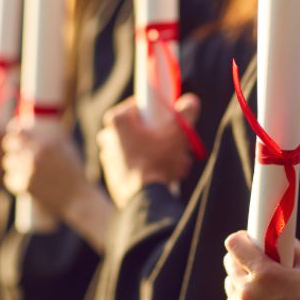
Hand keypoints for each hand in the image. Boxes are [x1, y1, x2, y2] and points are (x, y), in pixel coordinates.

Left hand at [2, 122, 87, 214]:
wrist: (76, 197)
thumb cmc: (72, 169)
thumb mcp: (66, 146)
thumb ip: (49, 133)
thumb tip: (29, 122)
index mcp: (46, 143)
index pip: (19, 130)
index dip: (16, 131)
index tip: (16, 134)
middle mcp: (35, 156)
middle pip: (9, 143)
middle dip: (13, 146)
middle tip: (18, 151)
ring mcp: (28, 172)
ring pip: (8, 161)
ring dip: (14, 163)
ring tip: (26, 168)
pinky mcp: (24, 186)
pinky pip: (9, 177)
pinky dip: (15, 178)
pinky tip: (27, 179)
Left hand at [97, 94, 200, 208]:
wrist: (145, 199)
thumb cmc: (158, 162)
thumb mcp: (179, 134)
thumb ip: (187, 113)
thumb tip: (191, 101)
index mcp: (118, 120)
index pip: (140, 104)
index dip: (159, 111)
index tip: (170, 119)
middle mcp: (108, 136)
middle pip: (141, 127)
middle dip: (161, 136)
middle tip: (177, 144)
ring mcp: (108, 156)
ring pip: (139, 146)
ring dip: (158, 152)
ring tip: (177, 163)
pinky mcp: (112, 174)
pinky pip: (133, 163)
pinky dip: (148, 165)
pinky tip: (166, 174)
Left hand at [224, 231, 299, 299]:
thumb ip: (291, 247)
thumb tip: (278, 235)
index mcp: (265, 274)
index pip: (234, 244)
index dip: (243, 239)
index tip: (249, 240)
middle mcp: (248, 293)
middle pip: (229, 264)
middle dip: (242, 260)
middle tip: (258, 262)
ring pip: (230, 285)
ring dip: (241, 282)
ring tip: (262, 287)